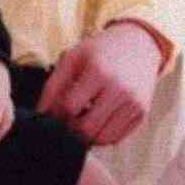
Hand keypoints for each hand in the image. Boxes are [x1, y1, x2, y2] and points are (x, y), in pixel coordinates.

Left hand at [37, 22, 160, 144]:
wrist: (139, 44)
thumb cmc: (99, 52)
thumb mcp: (73, 58)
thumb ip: (53, 86)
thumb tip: (41, 114)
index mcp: (99, 71)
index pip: (69, 107)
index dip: (56, 113)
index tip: (53, 111)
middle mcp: (120, 89)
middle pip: (85, 128)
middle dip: (70, 129)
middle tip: (66, 120)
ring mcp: (134, 103)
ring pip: (102, 139)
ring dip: (86, 135)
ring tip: (81, 118)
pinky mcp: (142, 113)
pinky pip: (116, 138)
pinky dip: (102, 135)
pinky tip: (97, 118)